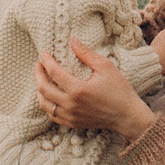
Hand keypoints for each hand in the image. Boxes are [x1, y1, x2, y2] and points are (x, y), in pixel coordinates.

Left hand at [36, 40, 156, 141]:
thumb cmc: (119, 90)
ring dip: (39, 91)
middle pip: (43, 89)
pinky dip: (47, 105)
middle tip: (38, 65)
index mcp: (78, 90)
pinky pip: (52, 115)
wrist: (127, 116)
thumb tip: (72, 40)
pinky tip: (50, 97)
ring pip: (44, 105)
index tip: (43, 53)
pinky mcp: (73, 123)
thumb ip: (86, 53)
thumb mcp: (106, 67)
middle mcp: (71, 105)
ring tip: (41, 80)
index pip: (54, 73)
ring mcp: (71, 116)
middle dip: (38, 74)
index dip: (46, 61)